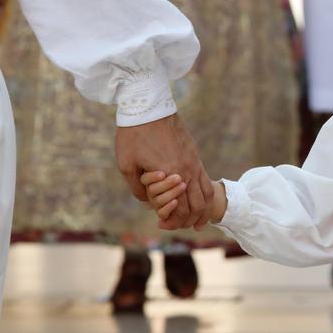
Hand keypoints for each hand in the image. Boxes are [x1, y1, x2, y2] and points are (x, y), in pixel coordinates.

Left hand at [116, 114, 213, 229]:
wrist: (148, 106)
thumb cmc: (133, 134)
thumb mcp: (126, 165)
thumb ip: (137, 188)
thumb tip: (147, 202)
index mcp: (170, 175)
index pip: (180, 208)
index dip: (173, 221)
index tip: (162, 224)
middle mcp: (187, 170)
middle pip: (197, 205)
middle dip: (189, 220)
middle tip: (180, 226)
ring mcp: (194, 161)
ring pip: (206, 193)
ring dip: (203, 210)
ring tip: (198, 221)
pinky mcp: (194, 154)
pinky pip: (205, 180)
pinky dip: (204, 195)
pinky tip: (199, 200)